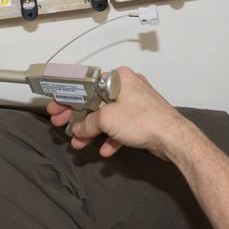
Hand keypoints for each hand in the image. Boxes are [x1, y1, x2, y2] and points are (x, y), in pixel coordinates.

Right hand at [46, 68, 195, 161]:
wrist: (173, 137)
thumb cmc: (142, 120)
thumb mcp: (107, 119)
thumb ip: (87, 123)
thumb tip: (77, 129)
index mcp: (119, 78)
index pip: (87, 85)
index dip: (68, 97)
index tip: (56, 106)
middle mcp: (128, 87)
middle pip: (95, 101)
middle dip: (77, 116)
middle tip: (60, 124)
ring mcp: (136, 104)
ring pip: (107, 117)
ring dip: (92, 131)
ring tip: (77, 143)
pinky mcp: (142, 120)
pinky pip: (121, 128)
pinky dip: (111, 138)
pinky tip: (104, 150)